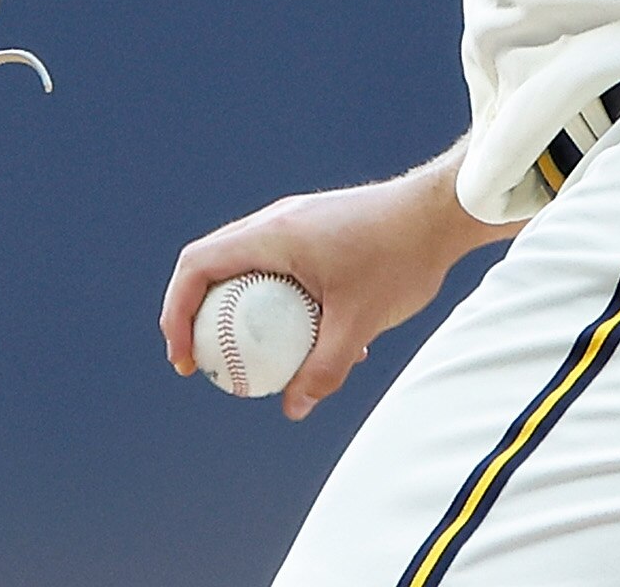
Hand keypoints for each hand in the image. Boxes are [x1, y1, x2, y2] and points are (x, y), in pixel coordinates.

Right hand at [160, 155, 513, 419]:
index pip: (197, 266)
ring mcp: (297, 223)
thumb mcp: (361, 321)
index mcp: (272, 234)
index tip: (185, 360)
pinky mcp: (319, 231)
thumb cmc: (401, 257)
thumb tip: (293, 408)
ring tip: (256, 359)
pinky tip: (315, 338)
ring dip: (242, 312)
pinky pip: (279, 267)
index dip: (176, 313)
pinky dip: (277, 302)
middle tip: (207, 364)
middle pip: (212, 266)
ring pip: (248, 269)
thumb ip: (325, 368)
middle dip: (199, 317)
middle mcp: (276, 221)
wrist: (443, 212)